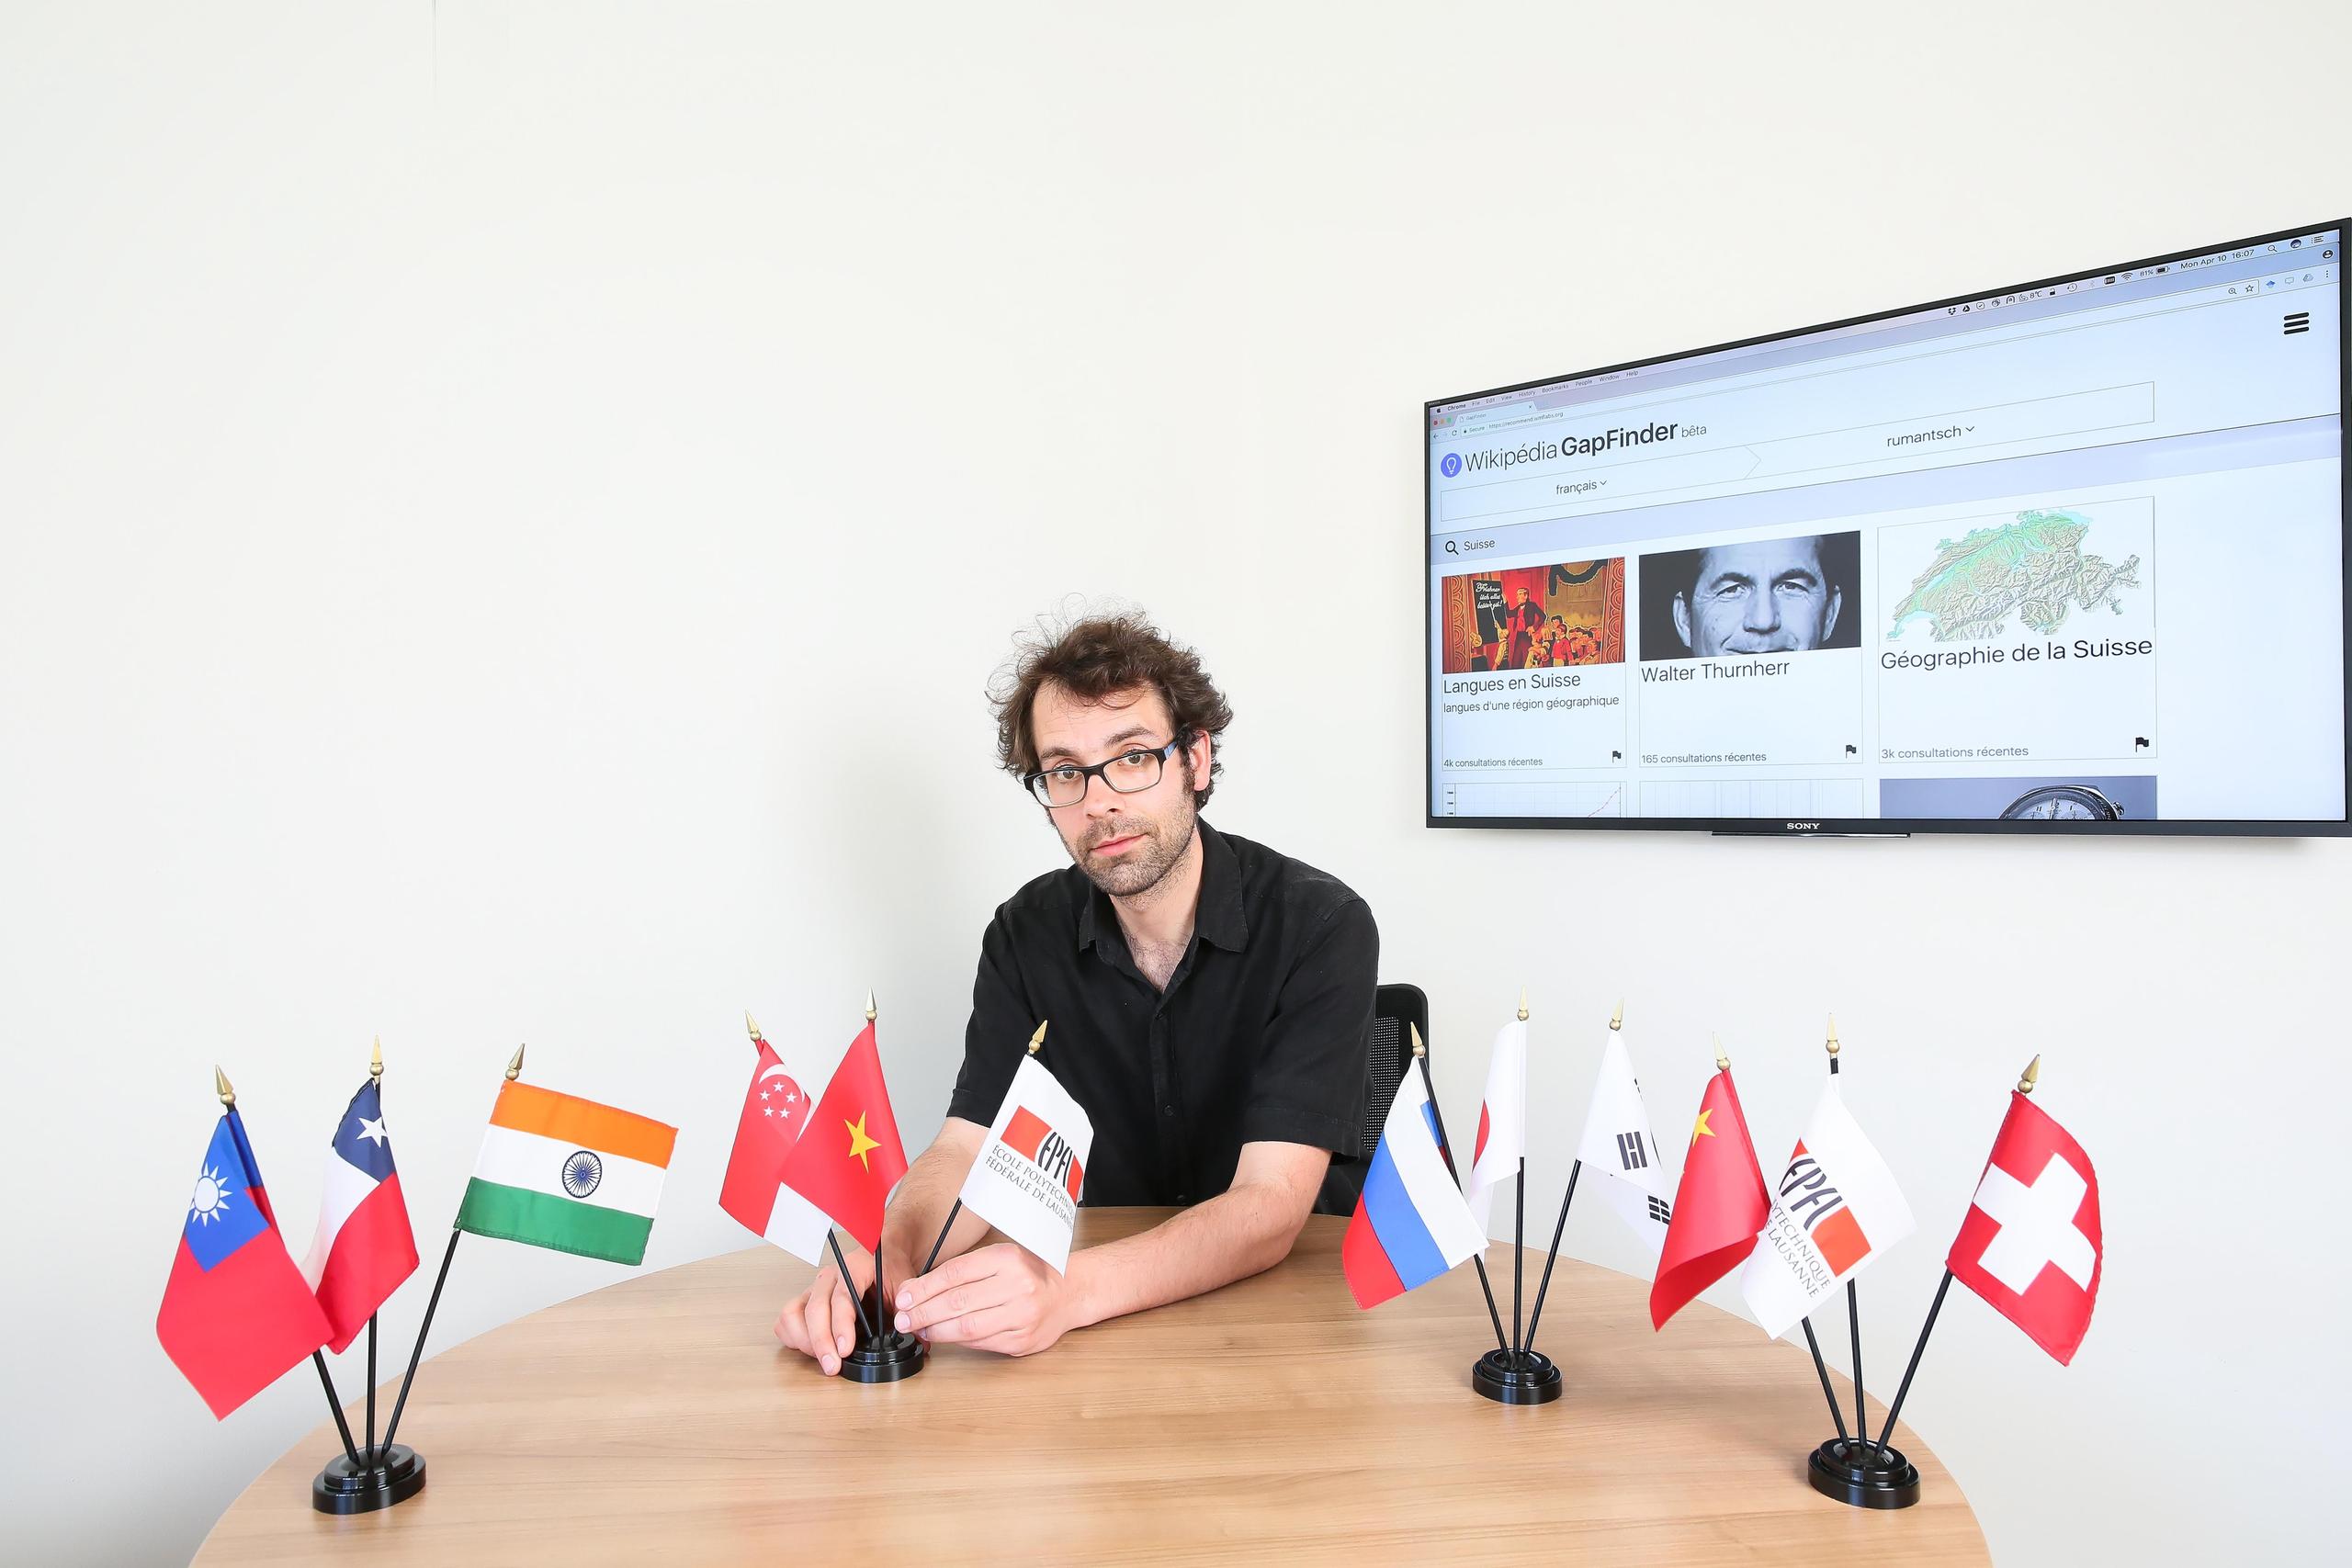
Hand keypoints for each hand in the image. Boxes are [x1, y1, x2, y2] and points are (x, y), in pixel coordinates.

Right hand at [774, 1245, 914, 1374]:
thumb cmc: (893, 1268)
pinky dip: (795, 1338)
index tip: (845, 1349)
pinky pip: (788, 1320)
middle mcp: (829, 1277)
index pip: (842, 1297)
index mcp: (854, 1267)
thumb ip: (909, 1310)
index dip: (841, 1325)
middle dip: (821, 1342)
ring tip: (825, 1359)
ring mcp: (814, 1288)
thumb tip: (916, 1337)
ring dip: (805, 1341)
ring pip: (794, 1314)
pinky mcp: (806, 1301)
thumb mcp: (906, 1285)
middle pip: (814, 1309)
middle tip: (834, 1366)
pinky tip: (812, 1350)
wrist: (886, 1252)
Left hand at [892, 1242, 1073, 1356]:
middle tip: (903, 1318)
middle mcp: (1017, 1285)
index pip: (955, 1273)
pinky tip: (943, 1336)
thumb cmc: (1030, 1272)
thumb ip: (965, 1271)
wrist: (1070, 1293)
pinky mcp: (1022, 1340)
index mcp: (1008, 1258)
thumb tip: (917, 1289)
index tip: (903, 1297)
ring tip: (919, 1328)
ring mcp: (1021, 1315)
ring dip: (936, 1330)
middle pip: (957, 1301)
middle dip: (922, 1311)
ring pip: (966, 1326)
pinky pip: (981, 1342)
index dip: (923, 1287)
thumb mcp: (1001, 1257)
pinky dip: (957, 1341)